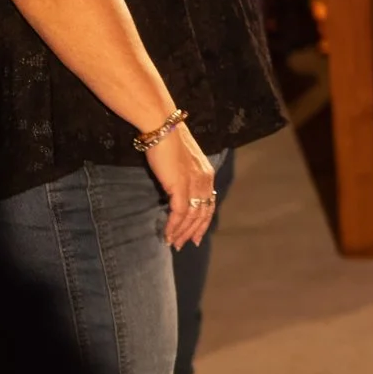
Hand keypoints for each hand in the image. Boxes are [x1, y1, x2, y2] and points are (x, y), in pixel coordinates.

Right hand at [145, 123, 216, 249]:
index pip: (210, 204)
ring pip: (192, 216)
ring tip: (172, 243)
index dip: (203, 222)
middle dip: (193, 232)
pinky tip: (167, 234)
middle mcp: (204, 180)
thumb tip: (179, 191)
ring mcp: (193, 183)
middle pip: (203, 213)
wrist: (163, 129)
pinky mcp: (179, 185)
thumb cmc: (169, 143)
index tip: (196, 237)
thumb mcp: (183, 162)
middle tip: (182, 245)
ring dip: (181, 232)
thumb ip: (186, 177)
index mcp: (207, 174)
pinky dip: (173, 226)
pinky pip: (179, 212)